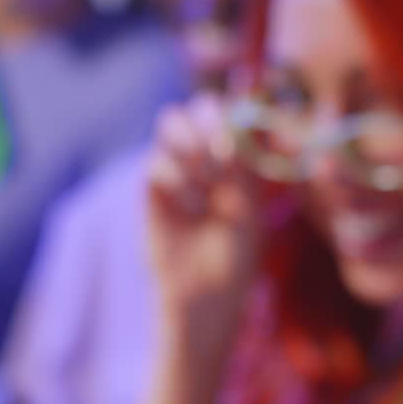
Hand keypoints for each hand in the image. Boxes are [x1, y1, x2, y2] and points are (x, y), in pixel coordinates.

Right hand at [146, 93, 263, 350]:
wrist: (204, 297)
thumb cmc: (236, 256)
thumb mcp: (250, 209)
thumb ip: (245, 167)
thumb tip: (244, 123)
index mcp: (234, 155)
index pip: (230, 108)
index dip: (234, 114)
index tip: (244, 141)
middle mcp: (203, 154)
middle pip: (196, 106)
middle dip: (208, 123)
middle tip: (221, 159)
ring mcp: (175, 169)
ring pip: (169, 123)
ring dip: (190, 145)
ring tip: (208, 182)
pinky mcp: (152, 190)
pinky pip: (155, 163)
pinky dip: (177, 180)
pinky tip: (193, 209)